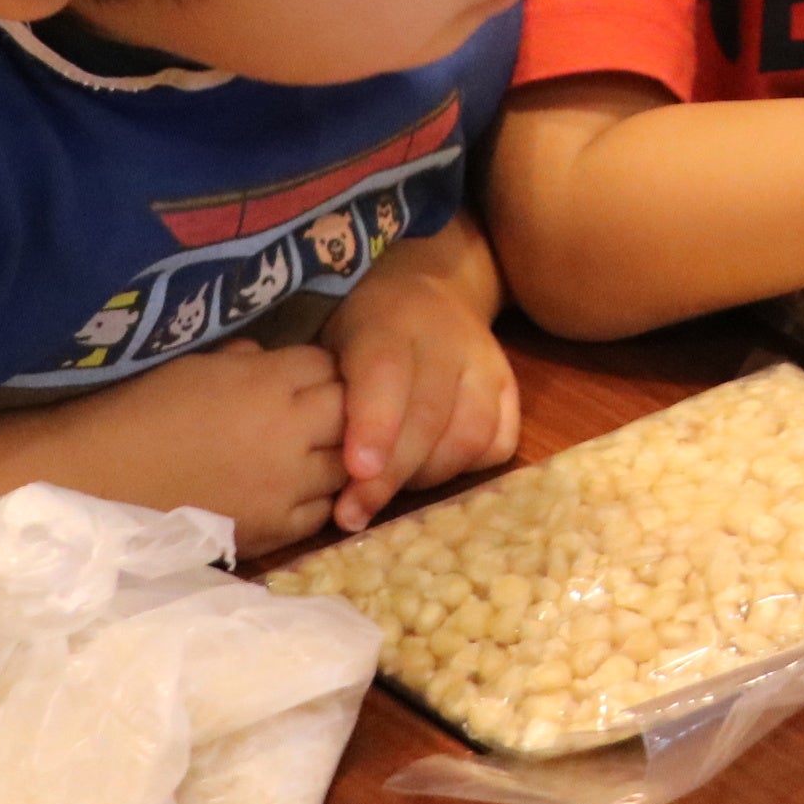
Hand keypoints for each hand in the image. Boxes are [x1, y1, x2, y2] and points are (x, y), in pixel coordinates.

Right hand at [76, 339, 348, 554]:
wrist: (94, 483)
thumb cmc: (138, 414)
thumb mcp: (195, 367)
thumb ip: (246, 362)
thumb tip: (272, 361)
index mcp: (265, 384)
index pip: (326, 365)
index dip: (320, 368)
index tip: (308, 376)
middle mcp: (287, 432)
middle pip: (348, 411)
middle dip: (339, 406)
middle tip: (320, 413)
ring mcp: (285, 485)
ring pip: (346, 463)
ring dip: (337, 454)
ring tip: (315, 451)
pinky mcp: (274, 528)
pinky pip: (322, 510)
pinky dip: (318, 497)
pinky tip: (300, 490)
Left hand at [323, 239, 521, 530]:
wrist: (430, 289)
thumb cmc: (364, 330)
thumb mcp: (331, 343)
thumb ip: (319, 391)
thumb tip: (293, 459)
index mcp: (388, 321)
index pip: (385, 375)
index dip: (374, 425)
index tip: (356, 471)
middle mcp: (445, 340)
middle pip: (428, 415)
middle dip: (391, 473)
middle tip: (354, 514)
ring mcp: (485, 364)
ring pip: (469, 433)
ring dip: (428, 476)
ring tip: (389, 493)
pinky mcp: (509, 387)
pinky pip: (498, 442)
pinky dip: (468, 467)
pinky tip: (433, 473)